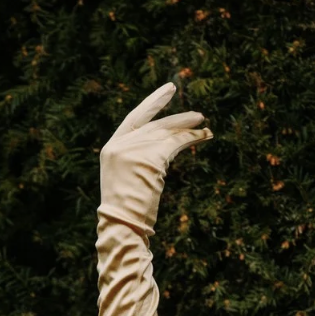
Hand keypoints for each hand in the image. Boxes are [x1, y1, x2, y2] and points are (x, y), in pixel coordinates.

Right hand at [98, 82, 211, 235]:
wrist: (121, 223)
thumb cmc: (125, 211)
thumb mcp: (126, 180)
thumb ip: (137, 160)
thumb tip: (163, 149)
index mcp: (111, 148)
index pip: (133, 119)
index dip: (152, 104)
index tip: (167, 92)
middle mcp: (120, 145)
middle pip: (154, 124)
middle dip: (175, 115)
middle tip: (194, 109)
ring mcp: (133, 150)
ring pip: (166, 133)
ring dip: (187, 127)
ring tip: (204, 122)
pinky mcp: (149, 157)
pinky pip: (175, 143)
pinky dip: (190, 138)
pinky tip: (203, 135)